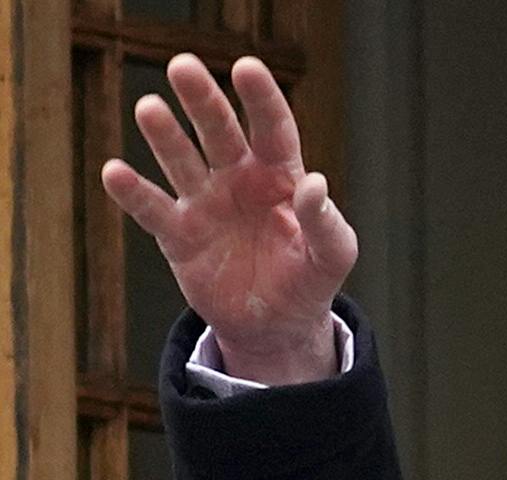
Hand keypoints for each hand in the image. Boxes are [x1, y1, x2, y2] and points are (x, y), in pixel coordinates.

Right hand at [100, 53, 356, 383]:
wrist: (275, 325)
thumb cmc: (308, 280)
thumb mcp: (332, 256)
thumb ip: (327, 223)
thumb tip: (315, 184)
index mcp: (279, 176)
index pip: (272, 129)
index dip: (260, 99)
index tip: (246, 67)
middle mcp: (237, 179)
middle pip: (218, 132)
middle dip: (202, 100)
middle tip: (183, 66)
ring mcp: (205, 203)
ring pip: (181, 160)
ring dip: (165, 136)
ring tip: (150, 108)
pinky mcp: (178, 235)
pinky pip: (153, 209)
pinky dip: (133, 193)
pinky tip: (115, 172)